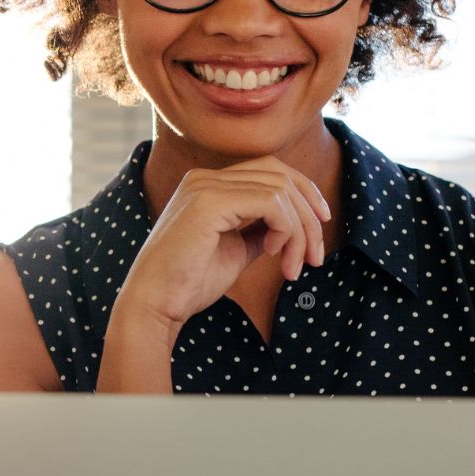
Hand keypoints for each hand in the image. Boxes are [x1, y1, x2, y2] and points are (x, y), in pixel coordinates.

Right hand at [115, 157, 331, 338]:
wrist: (155, 305)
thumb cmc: (189, 283)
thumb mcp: (236, 250)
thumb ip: (260, 230)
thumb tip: (292, 225)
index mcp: (208, 184)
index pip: (271, 171)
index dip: (304, 194)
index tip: (320, 228)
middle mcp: (205, 177)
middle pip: (280, 174)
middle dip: (309, 214)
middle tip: (316, 257)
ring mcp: (205, 185)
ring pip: (280, 190)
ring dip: (300, 232)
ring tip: (294, 268)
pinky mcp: (209, 201)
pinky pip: (271, 203)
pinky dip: (285, 230)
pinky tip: (273, 256)